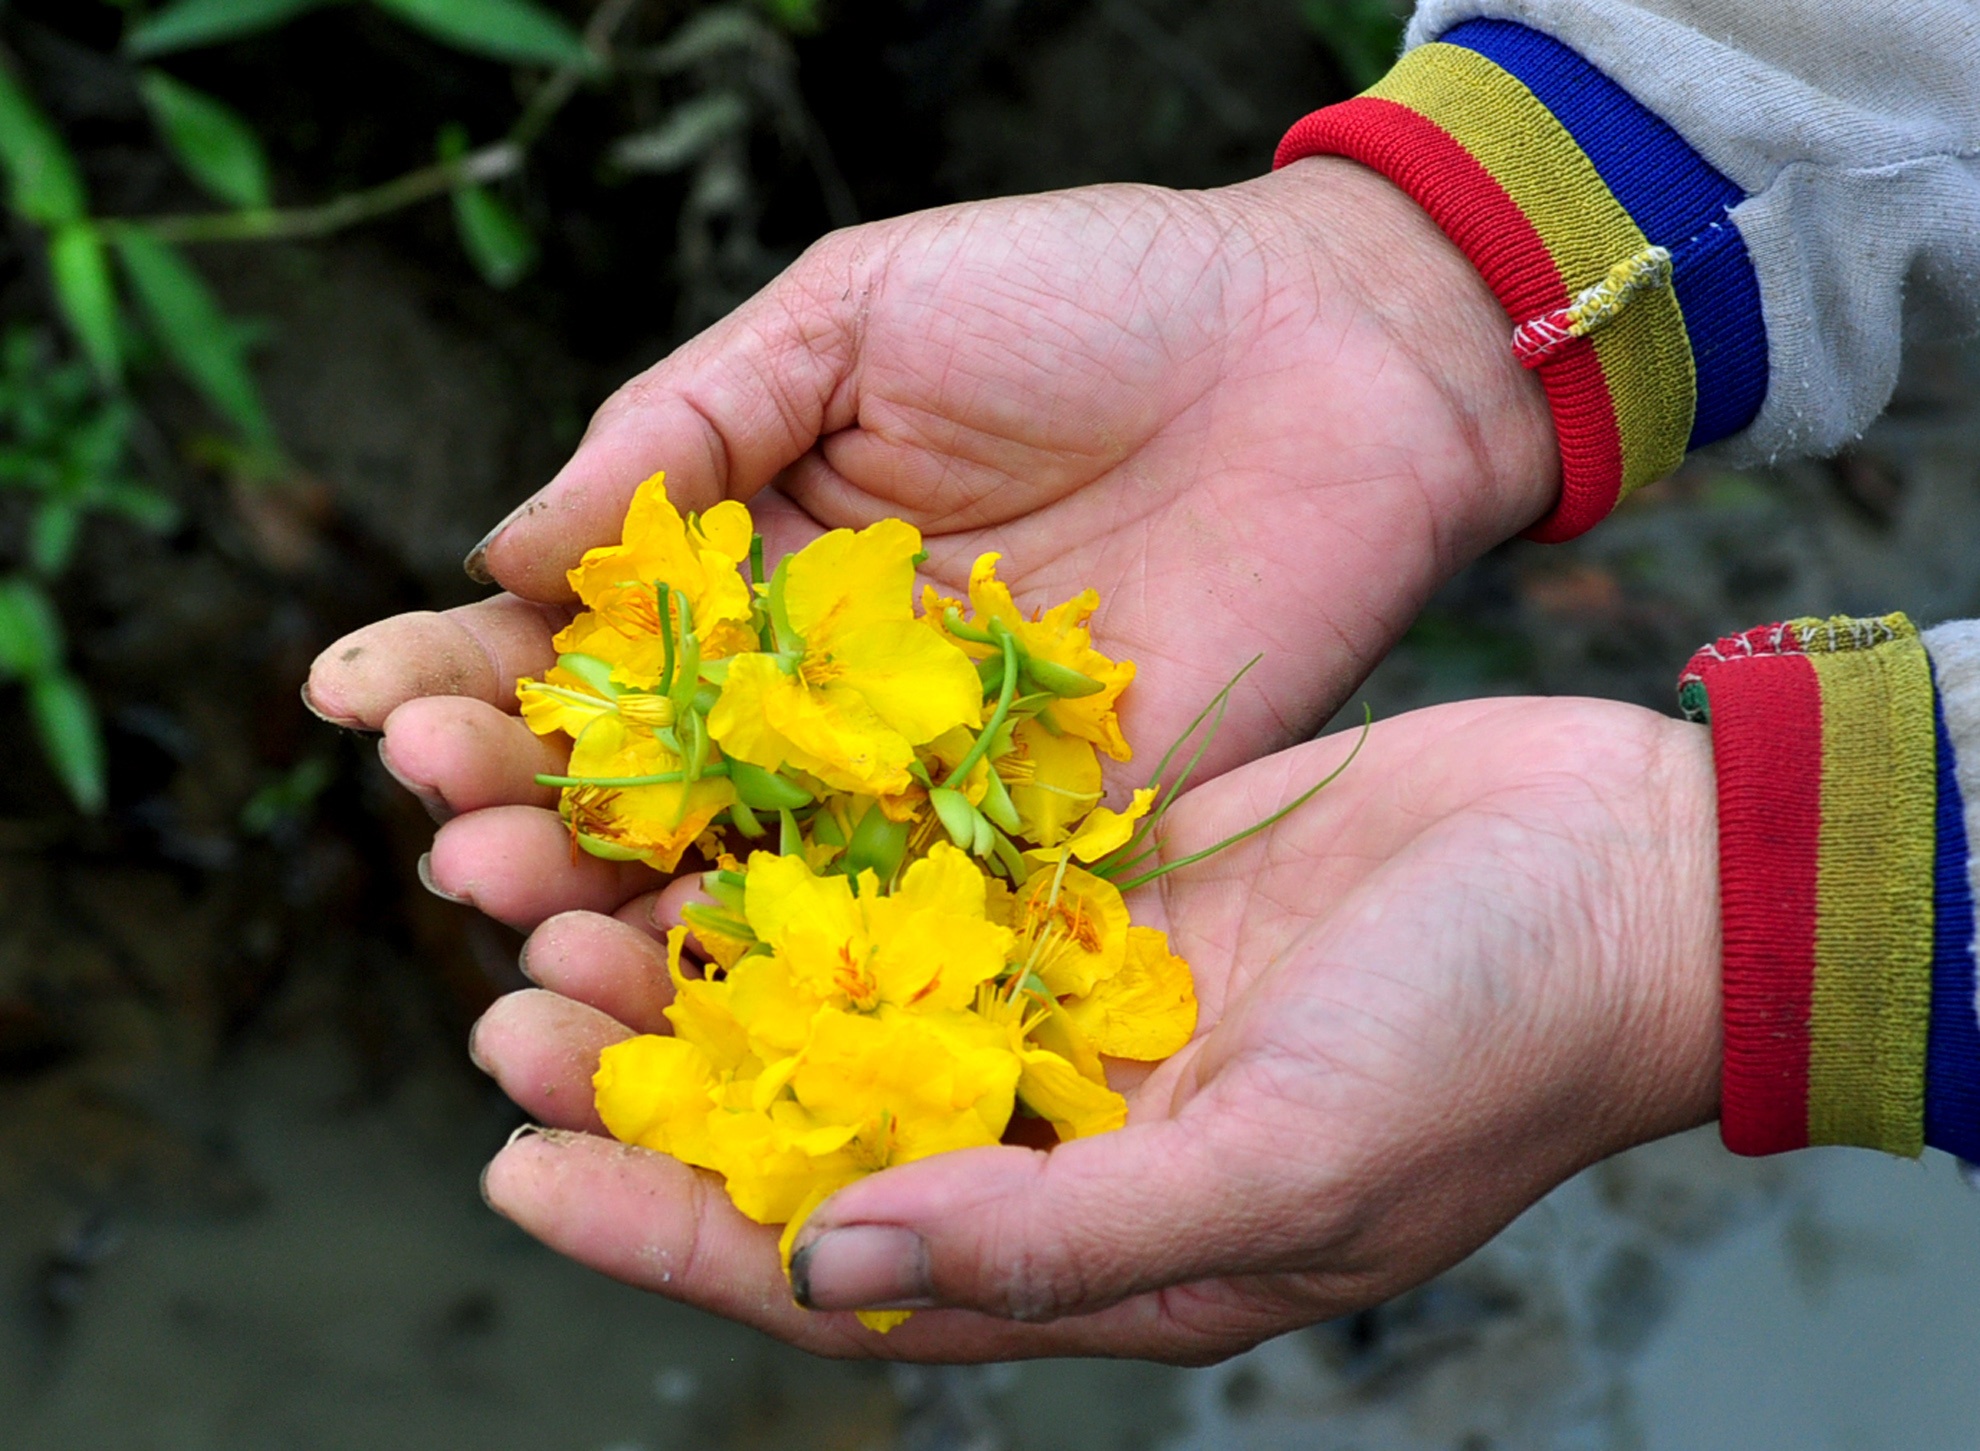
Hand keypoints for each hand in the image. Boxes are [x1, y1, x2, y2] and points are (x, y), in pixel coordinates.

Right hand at [305, 157, 1555, 927]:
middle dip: (521, 798)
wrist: (1331, 357)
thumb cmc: (1093, 293)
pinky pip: (894, 903)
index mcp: (756, 544)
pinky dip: (792, 942)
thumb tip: (502, 552)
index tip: (353, 698)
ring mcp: (919, 767)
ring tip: (506, 903)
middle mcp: (819, 679)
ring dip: (617, 891)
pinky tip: (687, 964)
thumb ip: (687, 423)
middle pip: (638, 768)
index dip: (461, 667)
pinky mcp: (1029, 832)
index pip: (578, 629)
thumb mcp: (858, 307)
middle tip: (435, 824)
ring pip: (741, 857)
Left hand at [468, 696, 1721, 1362]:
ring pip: (852, 995)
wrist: (1628, 878)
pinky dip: (826, 858)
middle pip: (815, 1122)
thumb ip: (1053, 1236)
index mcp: (1100, 1246)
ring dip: (719, 959)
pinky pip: (933, 880)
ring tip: (570, 905)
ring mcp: (1087, 1000)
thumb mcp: (1281, 1167)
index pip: (837, 1264)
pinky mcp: (1112, 883)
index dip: (669, 1226)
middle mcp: (1070, 1131)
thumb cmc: (1490, 1048)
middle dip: (659, 1080)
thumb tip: (829, 1270)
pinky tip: (724, 806)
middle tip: (510, 1011)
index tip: (517, 1164)